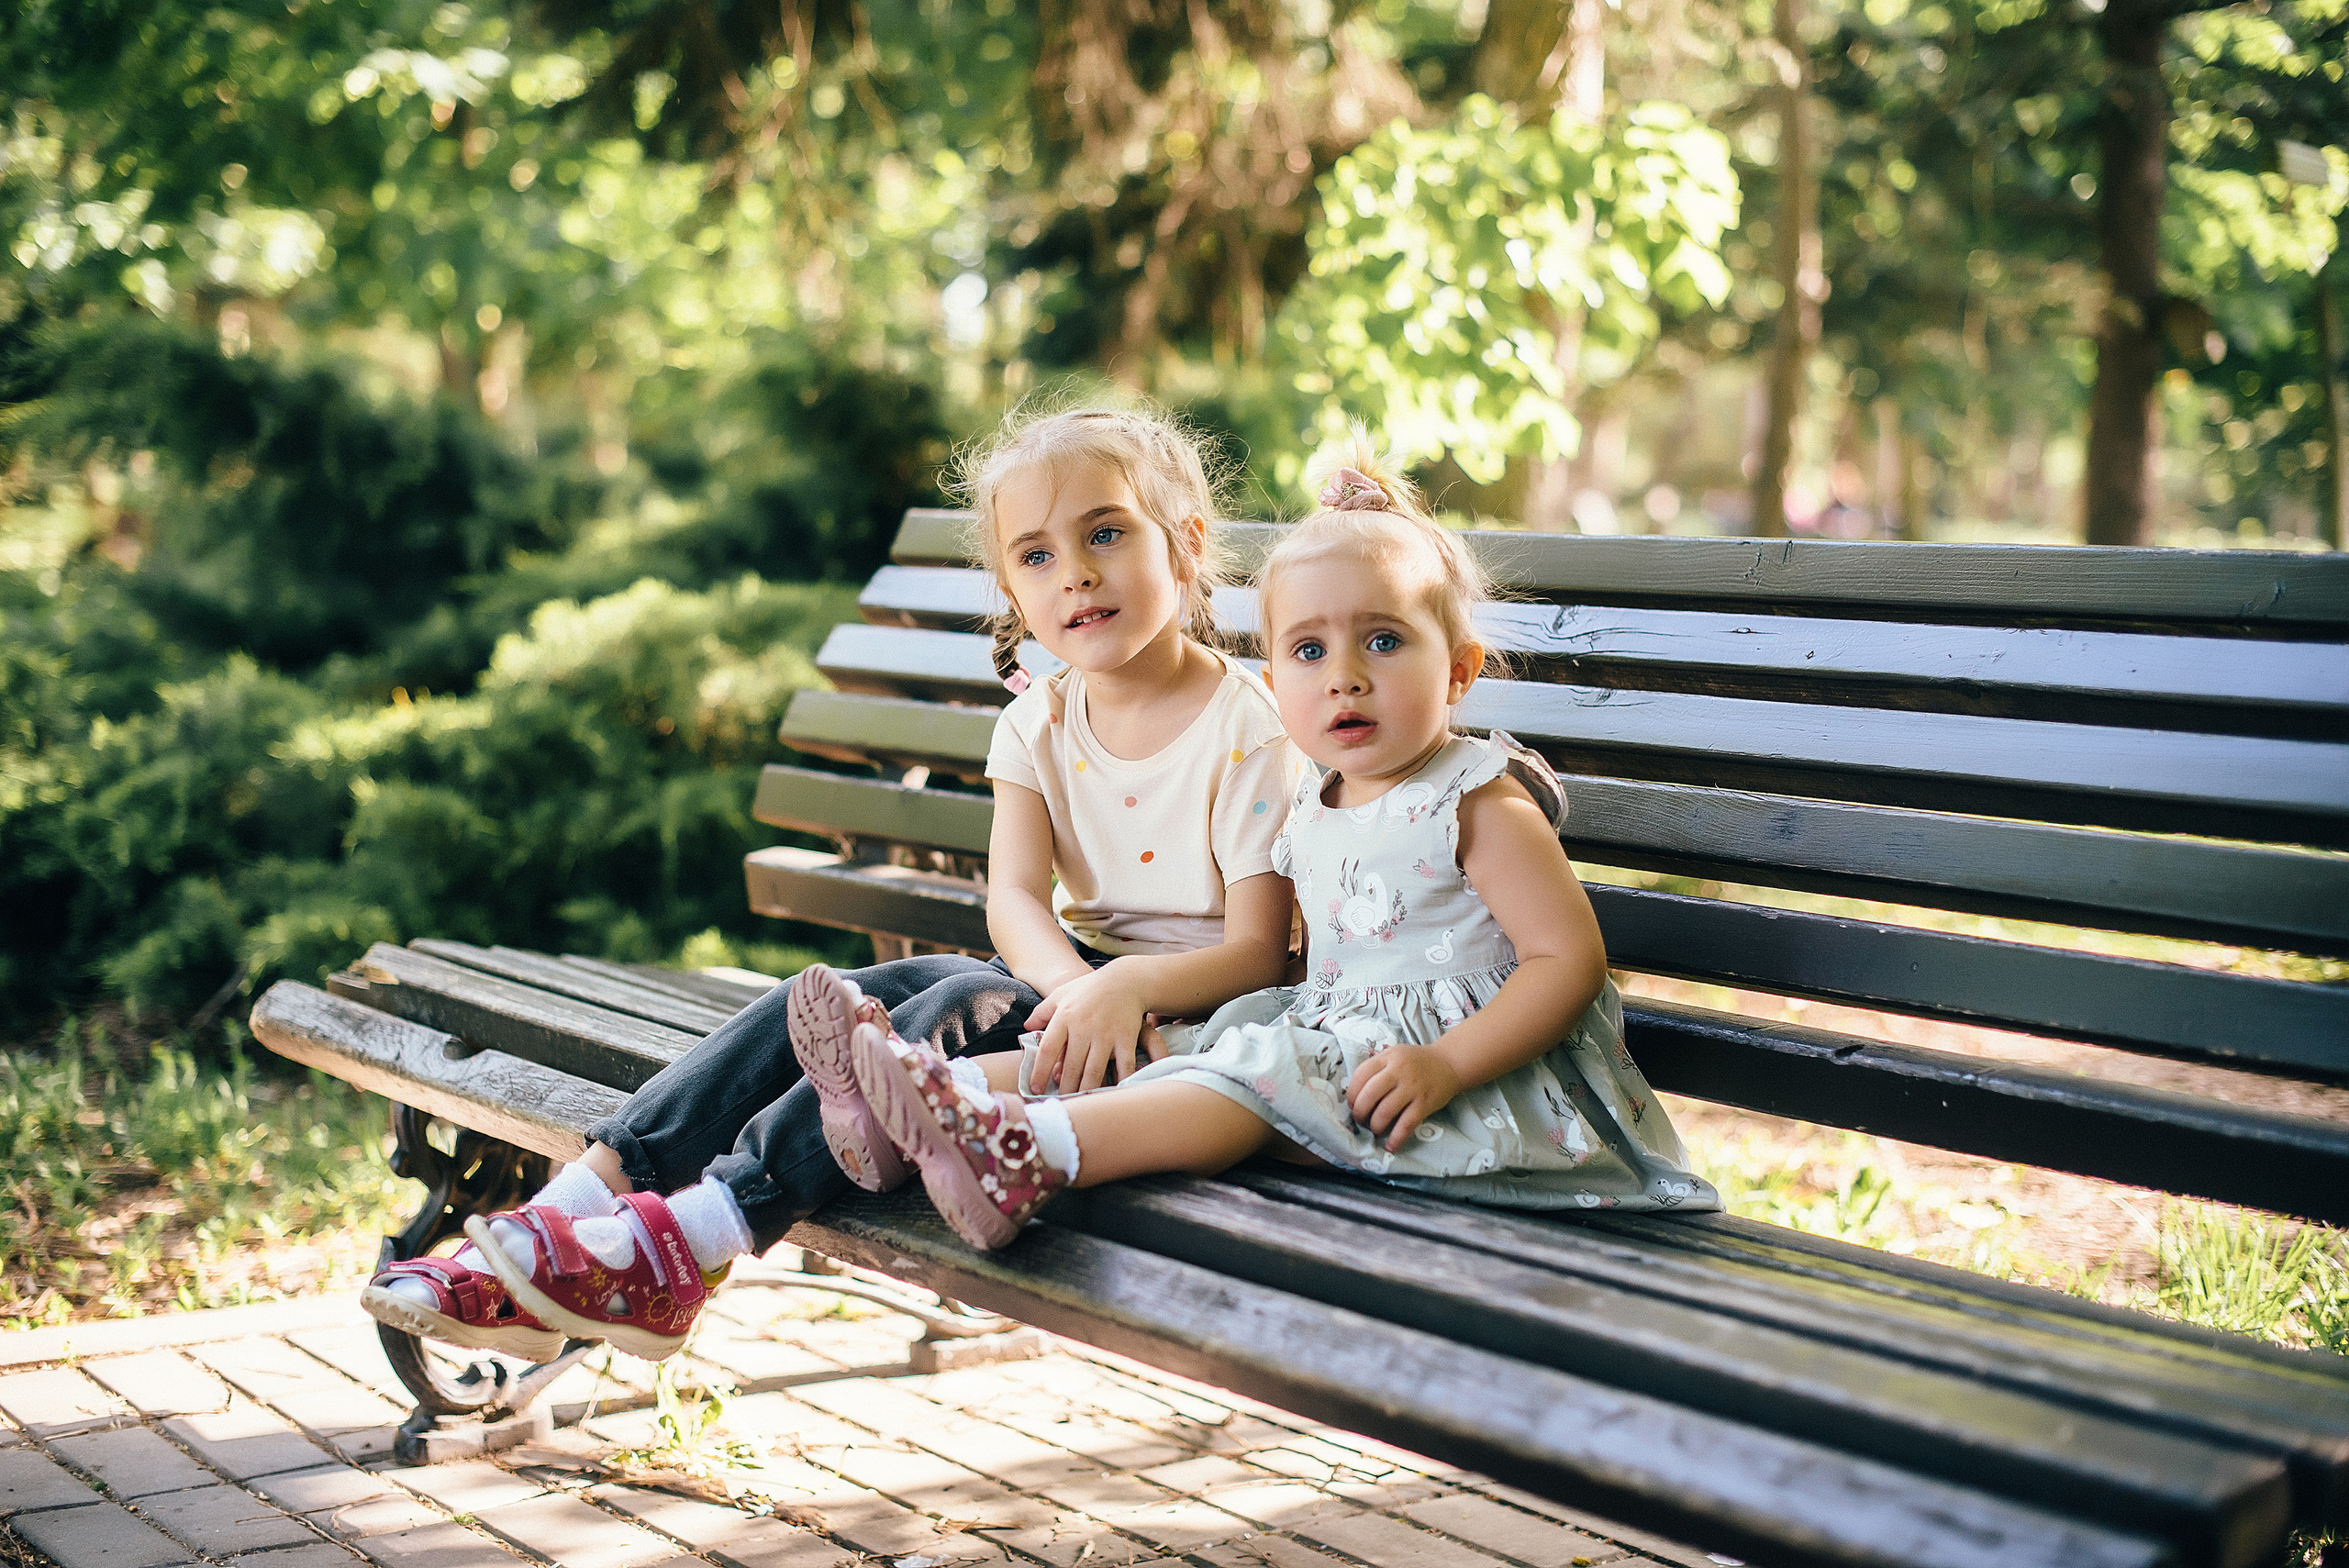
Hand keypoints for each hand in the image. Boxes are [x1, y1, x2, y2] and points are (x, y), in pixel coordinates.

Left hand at [1024, 967, 1148, 1091]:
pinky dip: (1119, 1081)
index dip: (1039, 1072)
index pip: (1047, 1049)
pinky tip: (1114, 1093)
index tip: (1035, 1089)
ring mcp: (1106, 1033)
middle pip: (1070, 1066)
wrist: (1126, 979)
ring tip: (1080, 1102)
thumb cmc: (1089, 988)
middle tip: (1060, 1103)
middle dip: (1064, 1088)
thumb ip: (1042, 1011)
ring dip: (1086, 1090)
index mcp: (1064, 1017)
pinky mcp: (1126, 1037)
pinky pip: (1123, 1065)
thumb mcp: (1062, 994)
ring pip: (1094, 1071)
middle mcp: (1083, 1027)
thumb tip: (1026, 1028)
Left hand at [1346, 1044, 1461, 1151]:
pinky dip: (1396, 1138)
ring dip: (1375, 1125)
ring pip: (1385, 1112)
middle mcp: (1399, 1071)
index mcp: (1388, 1058)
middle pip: (1370, 1095)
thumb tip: (1355, 1092)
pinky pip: (1407, 1124)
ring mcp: (1412, 1088)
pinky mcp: (1424, 1104)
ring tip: (1375, 1129)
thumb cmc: (1416, 1062)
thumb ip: (1376, 1067)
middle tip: (1360, 1119)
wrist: (1449, 1063)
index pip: (1361, 1075)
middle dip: (1359, 1112)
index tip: (1351, 1103)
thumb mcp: (1394, 1054)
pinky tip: (1390, 1146)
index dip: (1351, 1093)